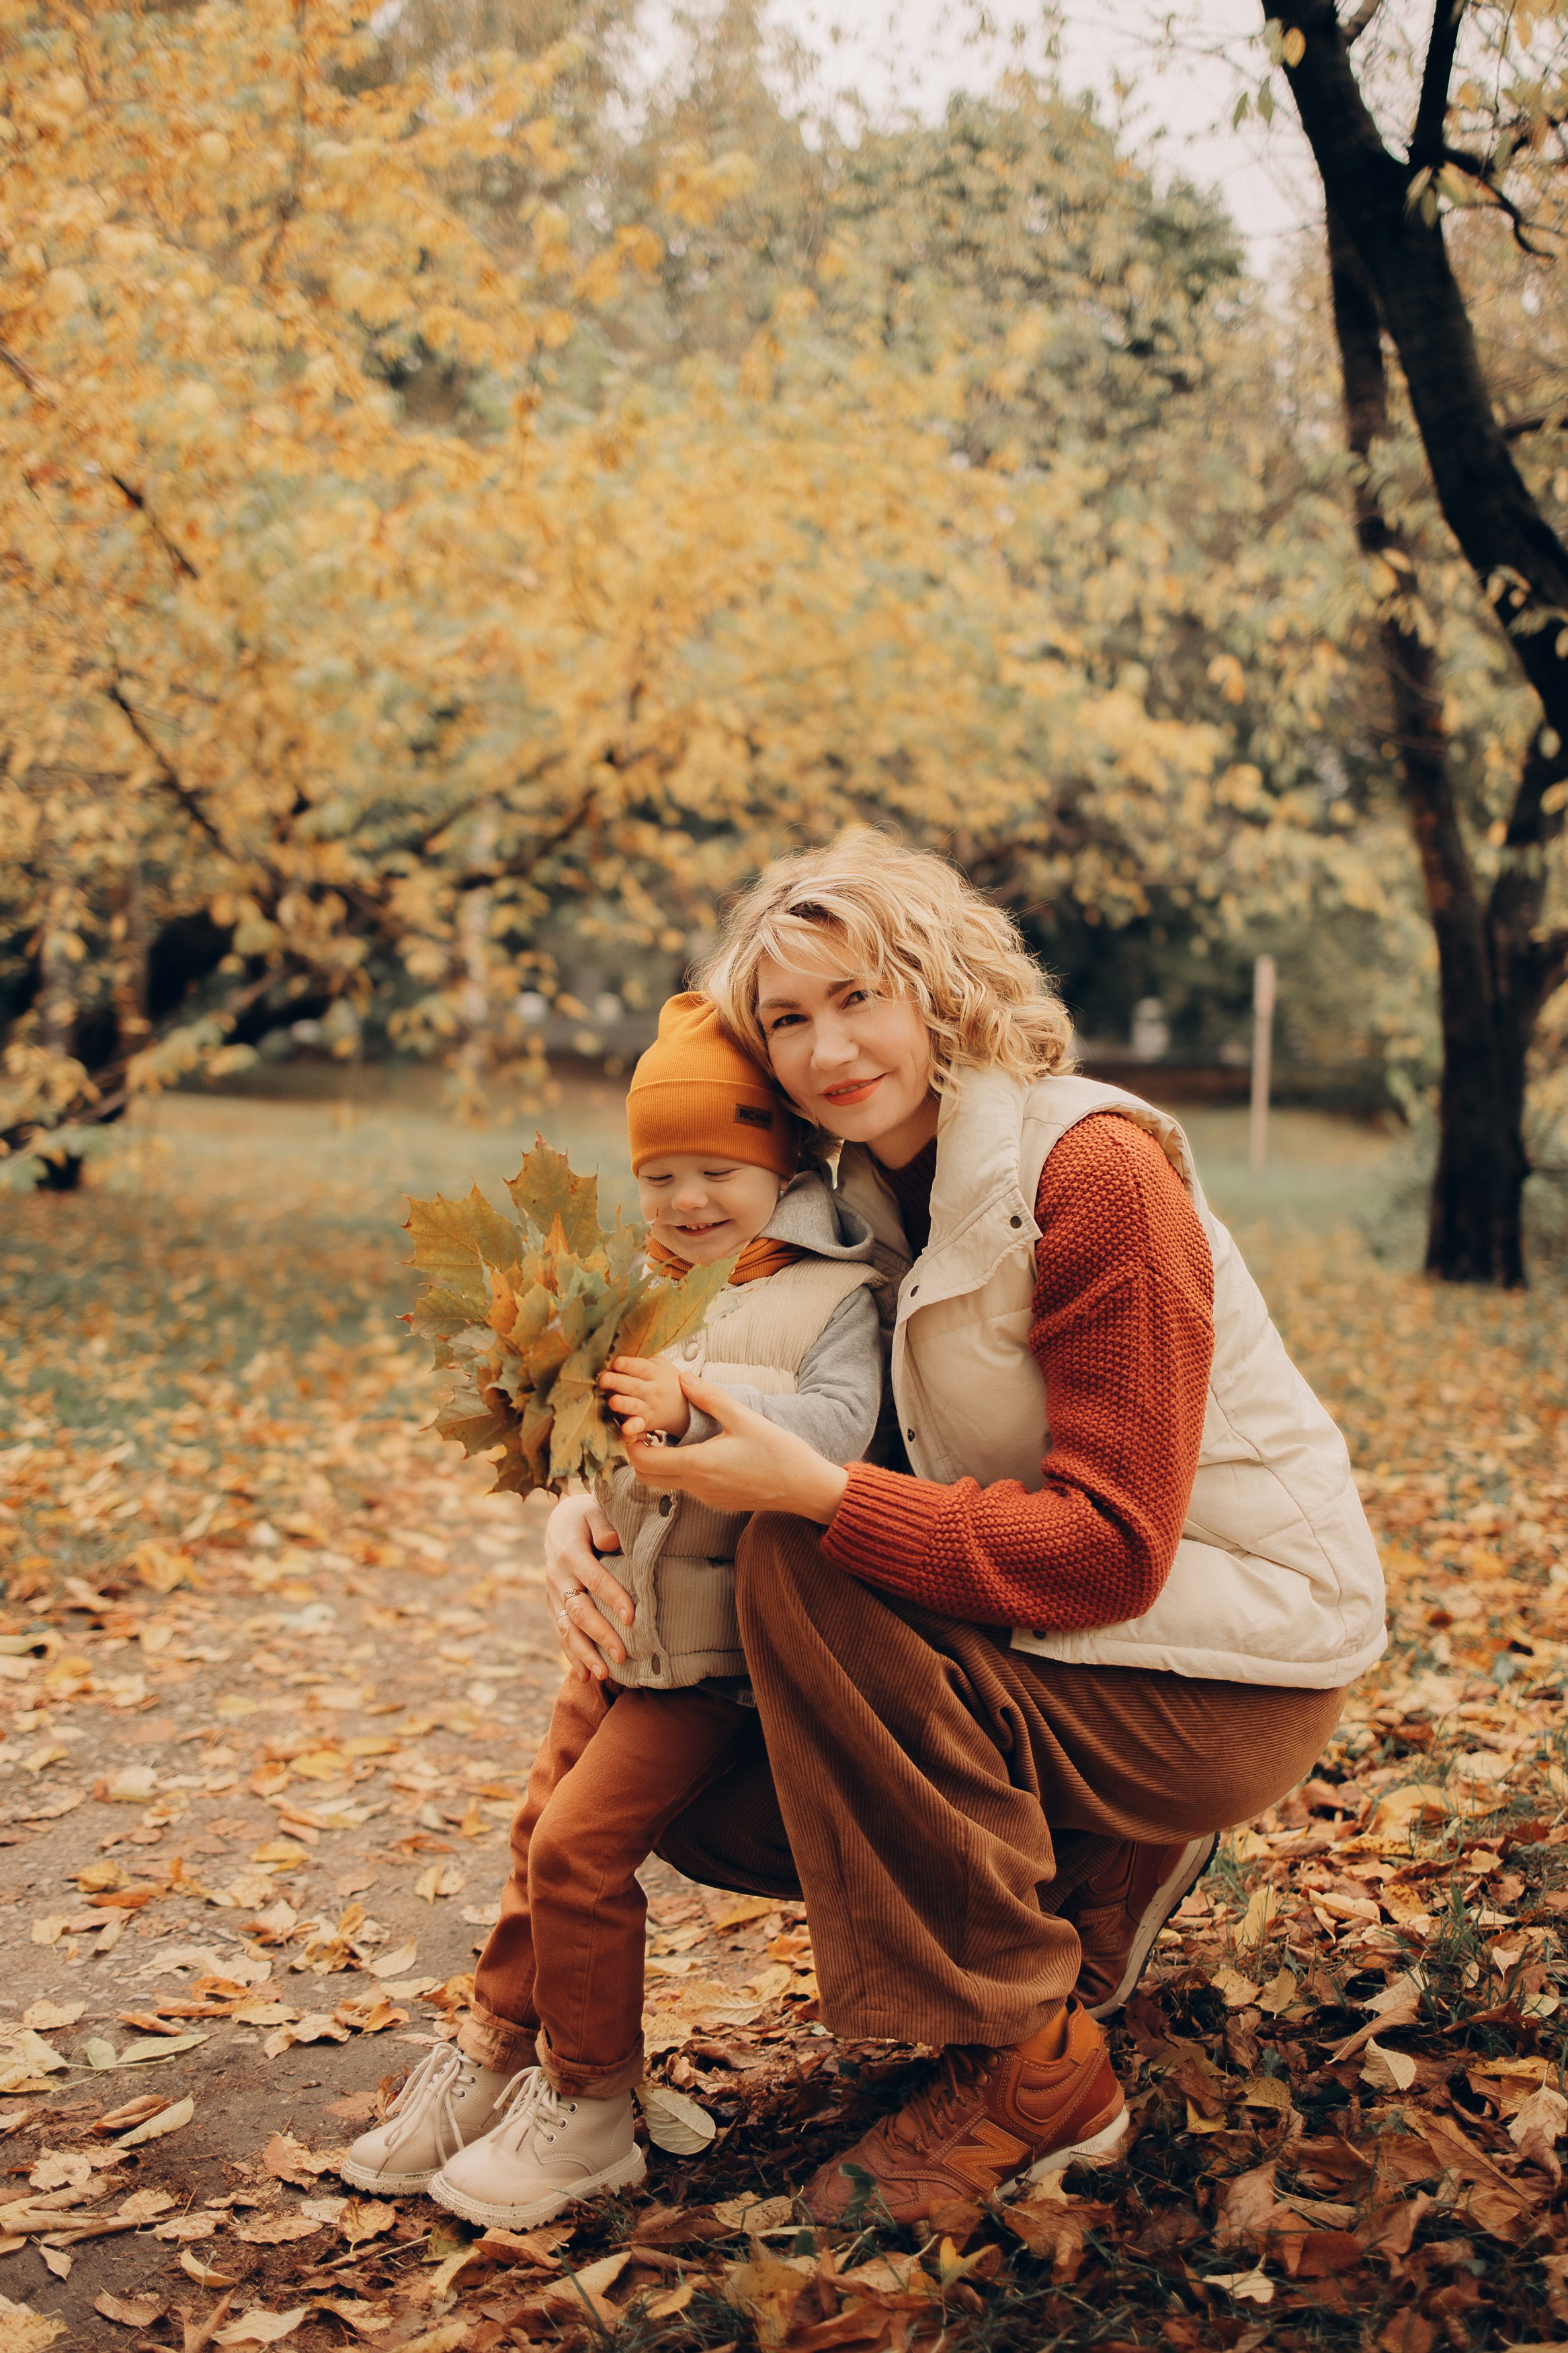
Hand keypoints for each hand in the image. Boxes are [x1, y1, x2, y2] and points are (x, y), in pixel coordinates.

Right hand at [544, 1491, 633, 1683]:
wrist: (561, 1520)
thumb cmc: (588, 1515)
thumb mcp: (594, 1509)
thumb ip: (603, 1524)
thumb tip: (612, 1542)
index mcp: (570, 1551)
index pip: (594, 1578)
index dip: (612, 1597)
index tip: (632, 1617)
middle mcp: (557, 1575)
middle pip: (579, 1610)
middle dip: (600, 1634)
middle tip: (622, 1655)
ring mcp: (553, 1593)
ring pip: (566, 1628)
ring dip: (584, 1653)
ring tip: (603, 1675)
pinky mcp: (553, 1605)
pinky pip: (560, 1633)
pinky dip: (572, 1655)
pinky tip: (586, 1676)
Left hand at [597, 1354, 690, 1439]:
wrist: (686, 1406)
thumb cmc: (665, 1380)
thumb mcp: (659, 1363)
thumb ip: (642, 1355)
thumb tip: (621, 1338)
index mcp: (654, 1372)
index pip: (641, 1367)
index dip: (629, 1364)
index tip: (617, 1362)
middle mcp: (651, 1390)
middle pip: (634, 1386)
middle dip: (618, 1382)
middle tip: (603, 1379)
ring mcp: (648, 1408)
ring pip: (634, 1407)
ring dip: (623, 1405)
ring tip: (613, 1402)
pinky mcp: (645, 1422)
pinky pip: (638, 1427)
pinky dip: (632, 1429)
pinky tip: (625, 1431)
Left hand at [624, 1374, 849, 1522]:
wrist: (806, 1488)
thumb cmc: (779, 1452)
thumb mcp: (744, 1418)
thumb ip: (710, 1398)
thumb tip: (684, 1378)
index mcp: (699, 1465)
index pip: (643, 1461)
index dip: (631, 1443)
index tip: (635, 1423)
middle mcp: (697, 1486)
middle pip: (646, 1477)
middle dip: (638, 1453)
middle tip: (644, 1429)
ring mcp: (707, 1497)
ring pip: (666, 1483)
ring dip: (658, 1462)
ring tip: (667, 1436)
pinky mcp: (718, 1500)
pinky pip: (686, 1486)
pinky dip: (678, 1469)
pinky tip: (695, 1450)